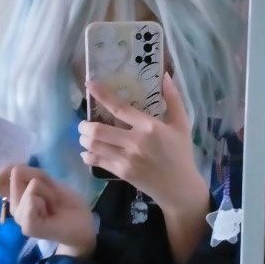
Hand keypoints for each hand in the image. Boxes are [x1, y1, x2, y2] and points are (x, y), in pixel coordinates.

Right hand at [0, 164, 95, 255]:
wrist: (82, 222)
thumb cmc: (64, 201)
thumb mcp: (46, 180)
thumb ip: (26, 173)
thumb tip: (6, 173)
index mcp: (16, 195)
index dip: (5, 173)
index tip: (22, 180)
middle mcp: (14, 207)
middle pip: (16, 177)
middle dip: (40, 182)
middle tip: (50, 197)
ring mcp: (20, 218)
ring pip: (28, 190)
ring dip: (47, 194)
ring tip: (52, 206)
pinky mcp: (28, 227)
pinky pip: (30, 201)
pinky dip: (44, 202)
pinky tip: (49, 214)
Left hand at [79, 71, 209, 215]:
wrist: (180, 187)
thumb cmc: (181, 153)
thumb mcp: (182, 124)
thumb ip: (173, 99)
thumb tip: (166, 76)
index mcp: (149, 126)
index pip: (119, 107)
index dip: (102, 95)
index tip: (89, 85)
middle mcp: (135, 141)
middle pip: (99, 130)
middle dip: (84, 125)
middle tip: (83, 124)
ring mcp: (127, 158)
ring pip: (95, 146)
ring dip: (84, 139)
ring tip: (84, 136)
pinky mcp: (122, 173)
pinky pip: (97, 162)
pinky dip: (88, 156)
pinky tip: (87, 153)